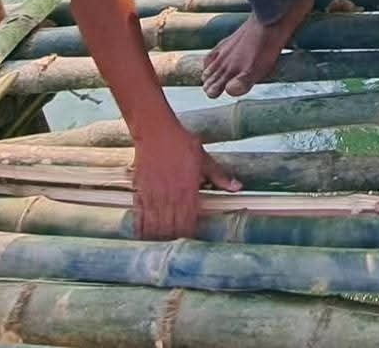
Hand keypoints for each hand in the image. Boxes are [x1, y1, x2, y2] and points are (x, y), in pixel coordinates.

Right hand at [133, 125, 239, 239]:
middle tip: (176, 247)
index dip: (190, 233)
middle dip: (174, 238)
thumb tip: (238, 187)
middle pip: (172, 226)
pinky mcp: (140, 190)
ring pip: (155, 224)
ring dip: (158, 236)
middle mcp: (170, 195)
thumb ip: (219, 176)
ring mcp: (154, 194)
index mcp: (188, 189)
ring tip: (160, 245)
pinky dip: (141, 226)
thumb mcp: (204, 158)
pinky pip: (140, 214)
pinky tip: (143, 234)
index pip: (189, 220)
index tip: (192, 240)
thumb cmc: (181, 142)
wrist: (155, 130)